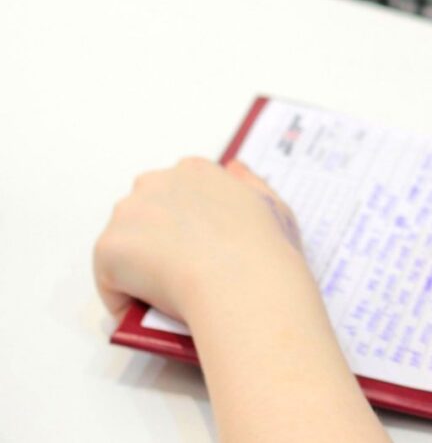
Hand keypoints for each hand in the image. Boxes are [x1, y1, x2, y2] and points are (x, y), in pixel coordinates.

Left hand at [94, 157, 304, 323]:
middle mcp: (155, 182)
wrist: (243, 283)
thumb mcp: (273, 207)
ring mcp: (127, 213)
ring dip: (138, 269)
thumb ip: (249, 185)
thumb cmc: (264, 250)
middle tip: (181, 275)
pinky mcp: (108, 247)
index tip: (199, 249)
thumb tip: (234, 168)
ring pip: (124, 246)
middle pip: (144, 215)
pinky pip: (109, 280)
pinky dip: (125, 299)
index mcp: (195, 171)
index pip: (176, 193)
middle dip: (156, 242)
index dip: (186, 225)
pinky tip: (149, 312)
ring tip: (167, 296)